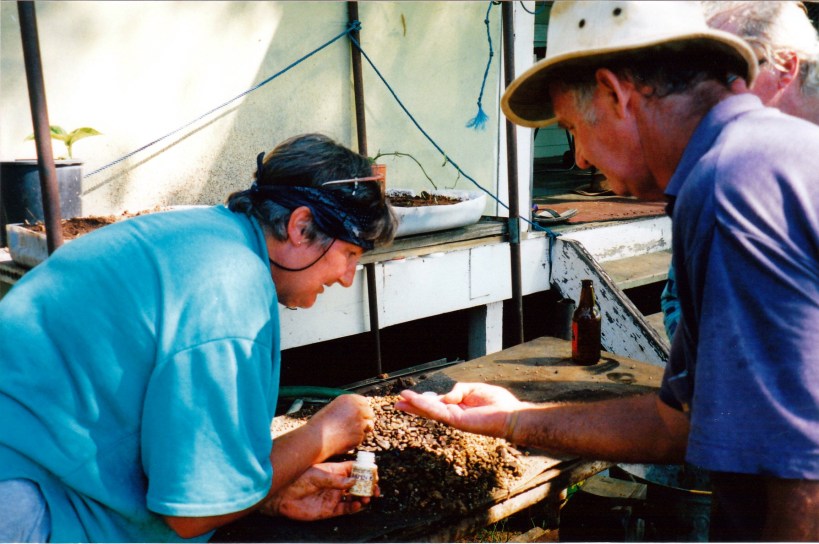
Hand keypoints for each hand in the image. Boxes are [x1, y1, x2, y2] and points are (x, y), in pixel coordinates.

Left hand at [260, 462, 375, 520]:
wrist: (282, 496)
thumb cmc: (298, 479)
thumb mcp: (317, 475)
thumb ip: (335, 479)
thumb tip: (353, 481)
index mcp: (335, 471)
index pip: (354, 469)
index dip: (365, 471)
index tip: (374, 474)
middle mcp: (337, 484)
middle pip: (358, 485)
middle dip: (368, 486)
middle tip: (376, 489)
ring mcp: (334, 497)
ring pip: (354, 498)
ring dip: (364, 497)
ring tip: (367, 497)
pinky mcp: (330, 510)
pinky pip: (346, 510)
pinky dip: (354, 508)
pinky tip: (358, 505)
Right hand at [306, 394, 374, 457]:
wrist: (317, 439)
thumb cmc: (320, 425)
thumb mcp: (332, 408)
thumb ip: (346, 407)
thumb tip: (356, 411)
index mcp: (349, 400)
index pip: (364, 401)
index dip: (363, 408)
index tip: (362, 413)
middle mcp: (356, 409)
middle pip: (369, 413)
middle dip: (365, 419)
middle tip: (358, 424)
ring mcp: (359, 422)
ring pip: (369, 425)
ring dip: (363, 429)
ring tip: (350, 433)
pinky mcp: (359, 435)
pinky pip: (362, 437)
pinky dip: (357, 439)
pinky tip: (346, 439)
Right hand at [395, 383, 524, 438]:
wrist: (510, 415)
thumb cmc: (497, 403)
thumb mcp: (474, 389)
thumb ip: (458, 390)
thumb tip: (445, 397)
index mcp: (457, 406)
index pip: (436, 403)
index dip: (423, 400)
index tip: (410, 396)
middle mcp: (453, 413)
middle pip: (429, 409)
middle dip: (413, 406)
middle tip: (398, 403)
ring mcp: (453, 418)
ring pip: (429, 411)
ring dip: (414, 405)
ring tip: (400, 401)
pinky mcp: (455, 420)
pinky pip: (436, 411)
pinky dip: (424, 405)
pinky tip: (414, 401)